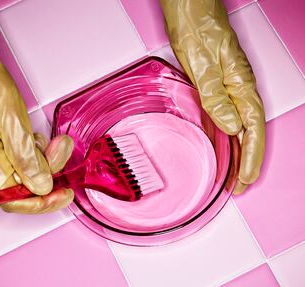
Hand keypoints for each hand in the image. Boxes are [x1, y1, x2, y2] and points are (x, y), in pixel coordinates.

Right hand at [0, 0, 73, 211]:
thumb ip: (27, 158)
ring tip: (50, 139)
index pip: (15, 201)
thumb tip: (41, 186)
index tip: (65, 193)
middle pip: (20, 186)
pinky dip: (29, 151)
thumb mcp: (13, 121)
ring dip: (40, 159)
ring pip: (18, 171)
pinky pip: (11, 158)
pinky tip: (34, 136)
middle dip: (47, 170)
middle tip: (62, 148)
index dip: (43, 202)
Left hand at [160, 0, 264, 193]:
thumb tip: (231, 126)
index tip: (246, 178)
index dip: (250, 156)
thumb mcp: (203, 62)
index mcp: (239, 83)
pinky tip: (222, 145)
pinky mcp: (214, 83)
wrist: (188, 5)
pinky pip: (224, 116)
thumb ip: (216, 96)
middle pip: (248, 131)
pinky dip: (225, 136)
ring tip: (234, 175)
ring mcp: (226, 86)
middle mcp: (237, 87)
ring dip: (237, 152)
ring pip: (238, 126)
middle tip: (241, 187)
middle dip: (247, 161)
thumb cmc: (197, 25)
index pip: (251, 128)